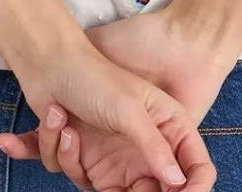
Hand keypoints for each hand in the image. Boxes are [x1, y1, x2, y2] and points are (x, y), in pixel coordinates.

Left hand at [0, 34, 216, 190]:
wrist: (49, 62)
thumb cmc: (95, 78)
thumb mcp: (130, 111)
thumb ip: (155, 147)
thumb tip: (178, 180)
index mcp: (166, 127)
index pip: (193, 167)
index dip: (190, 188)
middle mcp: (141, 147)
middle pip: (150, 191)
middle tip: (108, 183)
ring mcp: (111, 154)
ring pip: (101, 189)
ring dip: (72, 158)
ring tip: (65, 126)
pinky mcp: (81, 156)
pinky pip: (71, 174)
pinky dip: (55, 150)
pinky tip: (54, 122)